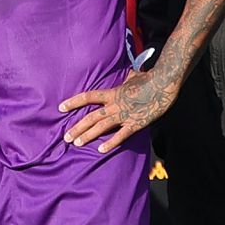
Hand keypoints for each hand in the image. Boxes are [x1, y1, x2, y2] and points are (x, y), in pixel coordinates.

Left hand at [59, 67, 180, 153]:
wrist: (164, 84)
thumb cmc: (149, 78)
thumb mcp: (132, 76)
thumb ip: (125, 79)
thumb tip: (126, 74)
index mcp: (112, 93)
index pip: (87, 97)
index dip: (73, 102)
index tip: (60, 108)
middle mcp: (114, 105)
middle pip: (91, 117)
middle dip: (77, 127)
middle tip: (66, 137)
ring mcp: (124, 115)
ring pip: (101, 127)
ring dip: (88, 135)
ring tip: (76, 143)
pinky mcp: (136, 124)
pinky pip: (121, 136)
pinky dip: (111, 143)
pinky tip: (101, 150)